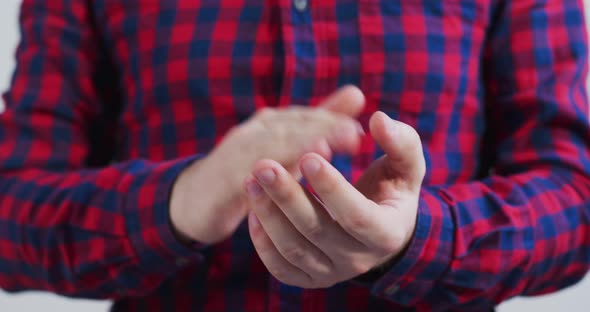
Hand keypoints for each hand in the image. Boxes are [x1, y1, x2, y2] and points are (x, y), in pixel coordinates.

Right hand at [170, 86, 365, 243]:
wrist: (195, 198)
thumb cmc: (248, 168)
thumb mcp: (285, 143)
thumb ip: (320, 120)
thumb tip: (358, 93)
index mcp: (274, 124)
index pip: (307, 117)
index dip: (334, 120)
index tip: (361, 128)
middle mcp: (255, 133)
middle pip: (290, 127)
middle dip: (321, 127)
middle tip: (352, 134)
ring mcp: (236, 155)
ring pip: (268, 149)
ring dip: (294, 147)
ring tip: (323, 149)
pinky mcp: (222, 183)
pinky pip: (242, 179)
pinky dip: (262, 179)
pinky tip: (280, 185)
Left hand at [245, 112, 424, 287]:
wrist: (382, 229)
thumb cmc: (392, 189)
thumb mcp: (406, 166)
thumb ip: (400, 141)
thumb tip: (378, 120)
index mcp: (386, 233)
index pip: (356, 215)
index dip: (331, 187)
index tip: (308, 154)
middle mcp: (359, 260)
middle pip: (317, 231)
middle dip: (287, 196)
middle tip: (263, 165)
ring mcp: (332, 273)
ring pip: (293, 249)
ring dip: (268, 214)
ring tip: (251, 179)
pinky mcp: (310, 278)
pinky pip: (281, 268)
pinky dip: (262, 243)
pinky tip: (253, 209)